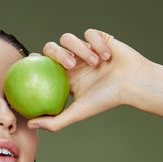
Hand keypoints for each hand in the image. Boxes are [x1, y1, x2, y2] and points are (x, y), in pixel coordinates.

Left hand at [28, 28, 151, 131]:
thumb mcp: (78, 112)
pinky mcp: (97, 38)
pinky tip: (106, 56)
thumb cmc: (107, 99)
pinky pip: (89, 33)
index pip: (42, 66)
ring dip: (81, 50)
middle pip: (51, 48)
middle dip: (57, 53)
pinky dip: (97, 45)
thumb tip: (29, 125)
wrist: (133, 84)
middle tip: (70, 65)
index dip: (33, 62)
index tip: (29, 63)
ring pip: (68, 38)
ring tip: (94, 62)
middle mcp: (73, 61)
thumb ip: (54, 121)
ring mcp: (84, 48)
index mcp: (65, 76)